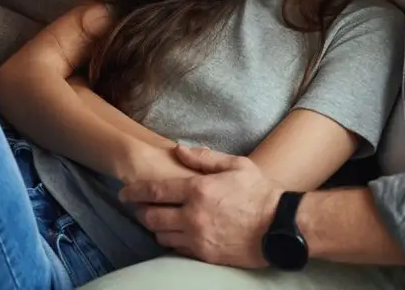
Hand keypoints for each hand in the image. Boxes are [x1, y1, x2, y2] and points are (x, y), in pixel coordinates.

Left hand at [120, 145, 283, 268]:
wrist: (280, 226)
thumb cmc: (260, 192)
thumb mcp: (236, 165)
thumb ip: (205, 158)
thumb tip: (179, 150)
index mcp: (198, 189)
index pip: (154, 191)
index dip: (133, 192)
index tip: (124, 192)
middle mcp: (192, 215)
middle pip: (151, 217)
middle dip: (141, 212)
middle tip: (140, 208)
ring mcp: (197, 238)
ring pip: (161, 236)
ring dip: (156, 228)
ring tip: (159, 221)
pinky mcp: (205, 255)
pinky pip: (176, 250)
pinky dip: (172, 242)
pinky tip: (176, 235)